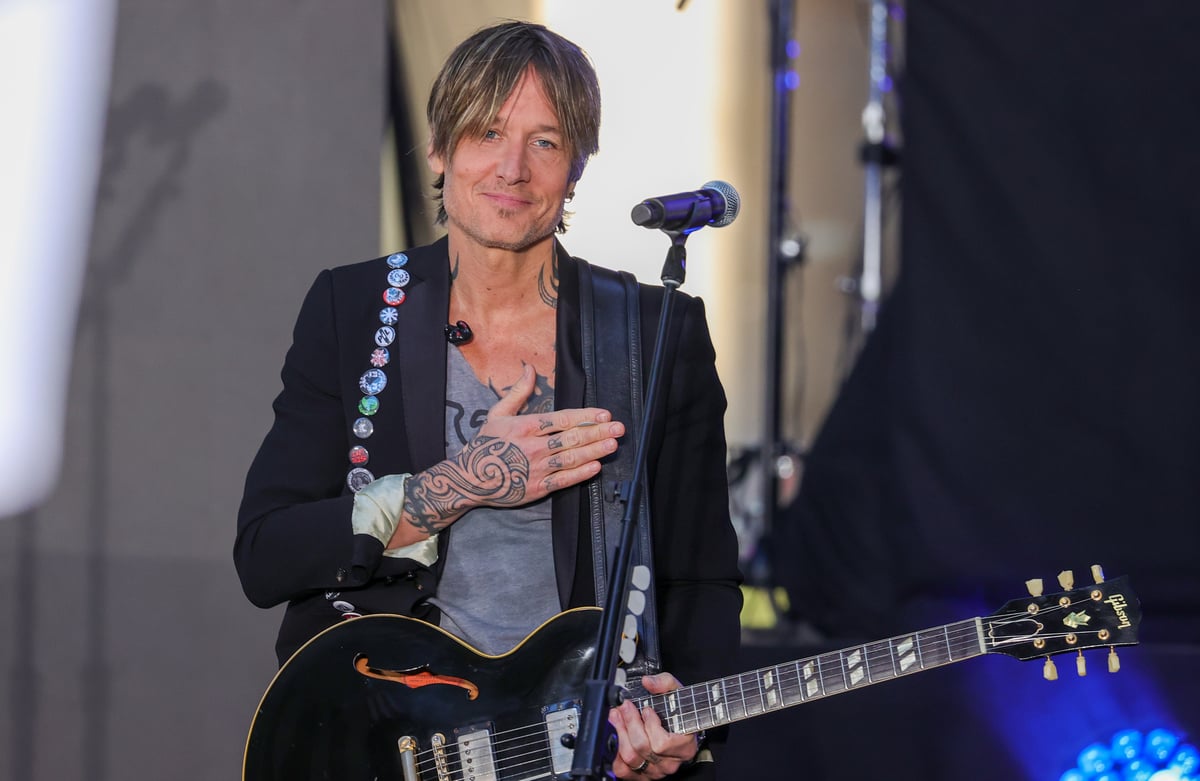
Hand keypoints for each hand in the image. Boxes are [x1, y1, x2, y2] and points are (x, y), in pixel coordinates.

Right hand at [398, 365, 623, 538]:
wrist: (469, 479)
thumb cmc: (485, 445)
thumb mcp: (498, 414)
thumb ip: (518, 393)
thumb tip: (529, 368)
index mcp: (526, 427)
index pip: (562, 419)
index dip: (586, 416)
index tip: (604, 414)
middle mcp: (534, 447)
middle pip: (572, 437)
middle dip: (597, 432)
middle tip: (618, 428)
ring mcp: (537, 468)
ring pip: (572, 458)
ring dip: (594, 450)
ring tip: (612, 444)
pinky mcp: (537, 488)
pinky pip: (564, 480)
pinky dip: (581, 474)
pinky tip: (596, 467)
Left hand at [609, 673, 699, 778]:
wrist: (678, 728)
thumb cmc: (678, 713)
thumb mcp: (676, 693)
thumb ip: (664, 683)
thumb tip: (647, 682)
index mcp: (684, 747)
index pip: (662, 744)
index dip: (651, 725)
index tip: (647, 710)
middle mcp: (670, 762)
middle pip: (643, 748)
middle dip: (630, 724)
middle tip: (624, 707)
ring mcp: (655, 771)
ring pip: (631, 758)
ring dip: (620, 734)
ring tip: (617, 717)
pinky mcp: (641, 776)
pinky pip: (622, 769)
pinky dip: (616, 753)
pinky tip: (618, 737)